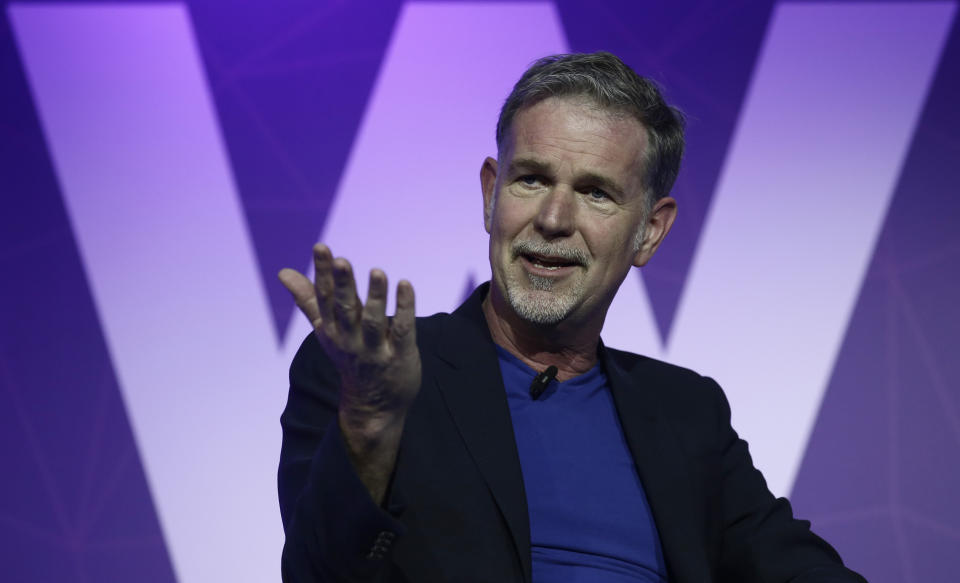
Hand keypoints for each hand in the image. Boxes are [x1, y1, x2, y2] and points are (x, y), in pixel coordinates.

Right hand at [279, 243, 420, 439]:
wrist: (373, 405)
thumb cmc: (350, 357)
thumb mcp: (326, 330)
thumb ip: (308, 299)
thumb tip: (282, 272)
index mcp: (332, 329)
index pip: (324, 298)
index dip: (322, 273)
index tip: (321, 247)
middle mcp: (350, 339)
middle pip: (345, 309)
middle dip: (342, 285)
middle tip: (342, 261)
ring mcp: (375, 349)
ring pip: (373, 321)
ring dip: (375, 297)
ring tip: (377, 272)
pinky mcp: (400, 355)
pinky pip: (402, 330)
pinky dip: (404, 308)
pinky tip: (405, 285)